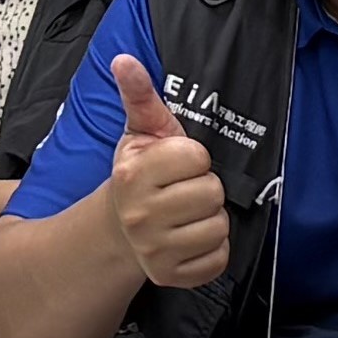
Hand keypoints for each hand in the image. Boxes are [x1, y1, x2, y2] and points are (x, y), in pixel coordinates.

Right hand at [102, 58, 228, 289]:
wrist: (119, 229)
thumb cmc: (139, 176)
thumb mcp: (140, 133)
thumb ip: (140, 95)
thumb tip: (124, 60)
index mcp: (133, 175)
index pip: (196, 157)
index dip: (193, 158)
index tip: (177, 164)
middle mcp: (140, 215)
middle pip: (212, 193)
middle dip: (204, 187)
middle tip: (183, 190)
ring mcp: (154, 250)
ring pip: (218, 227)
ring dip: (210, 219)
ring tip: (187, 214)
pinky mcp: (171, 276)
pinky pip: (219, 258)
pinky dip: (212, 249)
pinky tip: (191, 238)